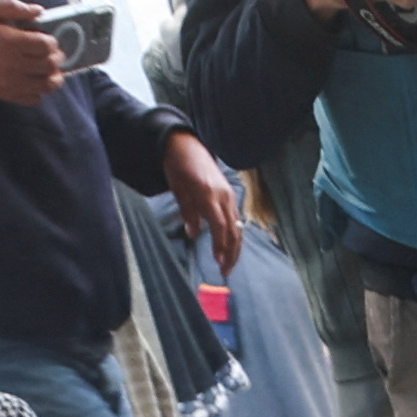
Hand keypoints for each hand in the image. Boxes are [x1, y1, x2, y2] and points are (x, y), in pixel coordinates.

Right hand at [0, 0, 68, 104]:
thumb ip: (15, 8)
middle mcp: (11, 64)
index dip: (52, 41)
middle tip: (53, 54)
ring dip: (52, 77)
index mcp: (9, 41)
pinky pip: (32, 99)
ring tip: (49, 69)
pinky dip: (38, 91)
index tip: (47, 38)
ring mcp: (9, 82)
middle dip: (55, 58)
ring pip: (45, 86)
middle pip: (49, 66)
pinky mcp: (4, 93)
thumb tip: (39, 11)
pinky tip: (34, 81)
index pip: (45, 46)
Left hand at [164, 133, 243, 273]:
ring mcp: (229, 195)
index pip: (220, 225)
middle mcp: (223, 195)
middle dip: (231, 253)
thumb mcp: (178, 189)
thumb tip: (194, 234)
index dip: (221, 245)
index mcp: (209, 194)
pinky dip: (234, 236)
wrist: (187, 144)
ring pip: (237, 226)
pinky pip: (235, 219)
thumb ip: (188, 212)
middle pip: (233, 230)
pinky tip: (230, 247)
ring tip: (229, 264)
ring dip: (235, 247)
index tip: (219, 261)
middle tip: (226, 272)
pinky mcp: (230, 195)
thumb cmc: (178, 166)